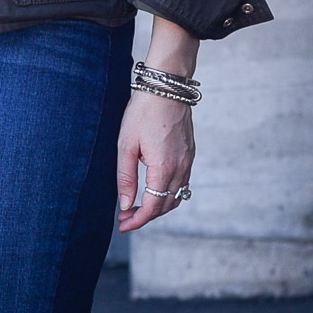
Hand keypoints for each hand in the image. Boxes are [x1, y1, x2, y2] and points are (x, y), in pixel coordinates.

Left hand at [116, 92, 194, 232]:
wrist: (166, 87)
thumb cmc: (142, 112)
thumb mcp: (126, 145)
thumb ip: (126, 177)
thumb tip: (126, 204)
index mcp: (164, 167)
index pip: (153, 206)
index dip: (137, 220)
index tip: (123, 224)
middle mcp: (181, 167)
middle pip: (165, 204)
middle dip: (145, 215)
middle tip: (125, 216)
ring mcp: (188, 160)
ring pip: (176, 196)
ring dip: (157, 205)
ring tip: (136, 205)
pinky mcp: (190, 153)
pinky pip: (182, 183)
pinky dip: (168, 193)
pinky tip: (152, 189)